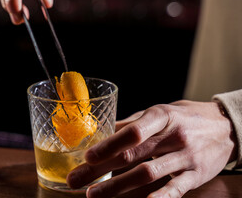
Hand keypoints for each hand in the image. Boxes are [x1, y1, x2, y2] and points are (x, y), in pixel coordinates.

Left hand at [67, 100, 236, 197]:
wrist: (224, 126)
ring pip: (148, 174)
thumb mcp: (160, 112)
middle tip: (76, 180)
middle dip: (100, 170)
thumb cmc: (184, 117)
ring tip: (93, 195)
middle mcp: (173, 135)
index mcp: (160, 115)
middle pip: (132, 155)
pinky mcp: (196, 175)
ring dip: (118, 187)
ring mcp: (185, 156)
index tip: (88, 157)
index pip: (132, 131)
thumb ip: (133, 123)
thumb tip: (103, 131)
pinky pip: (175, 189)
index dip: (108, 145)